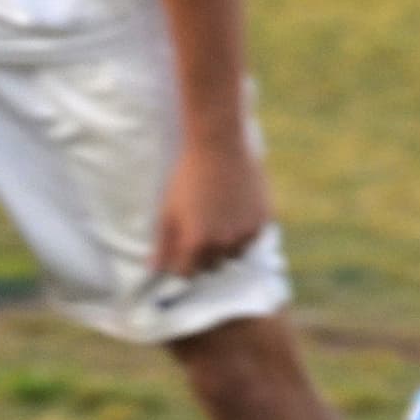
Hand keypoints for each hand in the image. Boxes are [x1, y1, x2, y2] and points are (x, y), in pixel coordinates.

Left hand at [151, 134, 270, 277]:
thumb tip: (154, 269)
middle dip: (203, 256)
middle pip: (212, 266)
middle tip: (198, 233)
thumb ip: (162, 245)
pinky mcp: (264, 219)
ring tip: (218, 222)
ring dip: (226, 246)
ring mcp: (247, 231)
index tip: (178, 252)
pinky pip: (252, 236)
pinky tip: (234, 211)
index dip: (180, 264)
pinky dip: (243, 231)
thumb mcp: (168, 211)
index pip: (187, 273)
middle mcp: (225, 242)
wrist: (220, 147)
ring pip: (236, 254)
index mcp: (197, 242)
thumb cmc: (188, 178)